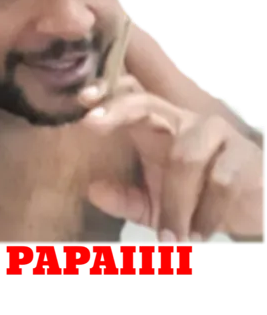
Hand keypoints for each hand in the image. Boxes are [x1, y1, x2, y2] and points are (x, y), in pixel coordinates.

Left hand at [80, 76, 265, 243]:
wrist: (253, 208)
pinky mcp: (245, 154)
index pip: (130, 96)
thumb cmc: (195, 199)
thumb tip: (93, 191)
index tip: (82, 99)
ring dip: (176, 204)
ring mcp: (215, 132)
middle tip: (91, 124)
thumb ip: (125, 199)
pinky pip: (220, 180)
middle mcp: (181, 121)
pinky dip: (207, 214)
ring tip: (173, 240)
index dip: (107, 92)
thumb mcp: (154, 206)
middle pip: (147, 103)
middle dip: (118, 110)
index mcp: (155, 128)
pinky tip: (202, 233)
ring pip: (184, 156)